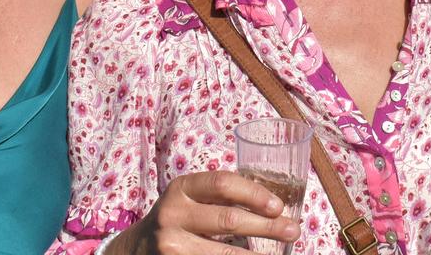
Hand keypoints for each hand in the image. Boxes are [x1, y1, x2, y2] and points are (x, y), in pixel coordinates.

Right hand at [107, 171, 299, 254]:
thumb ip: (219, 197)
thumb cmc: (177, 218)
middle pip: (229, 219)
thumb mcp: (190, 199)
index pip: (223, 183)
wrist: (137, 249)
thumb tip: (274, 207)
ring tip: (281, 252)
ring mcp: (171, 245)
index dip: (254, 193)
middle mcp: (173, 214)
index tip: (278, 206)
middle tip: (293, 230)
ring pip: (224, 253)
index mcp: (181, 188)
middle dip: (267, 226)